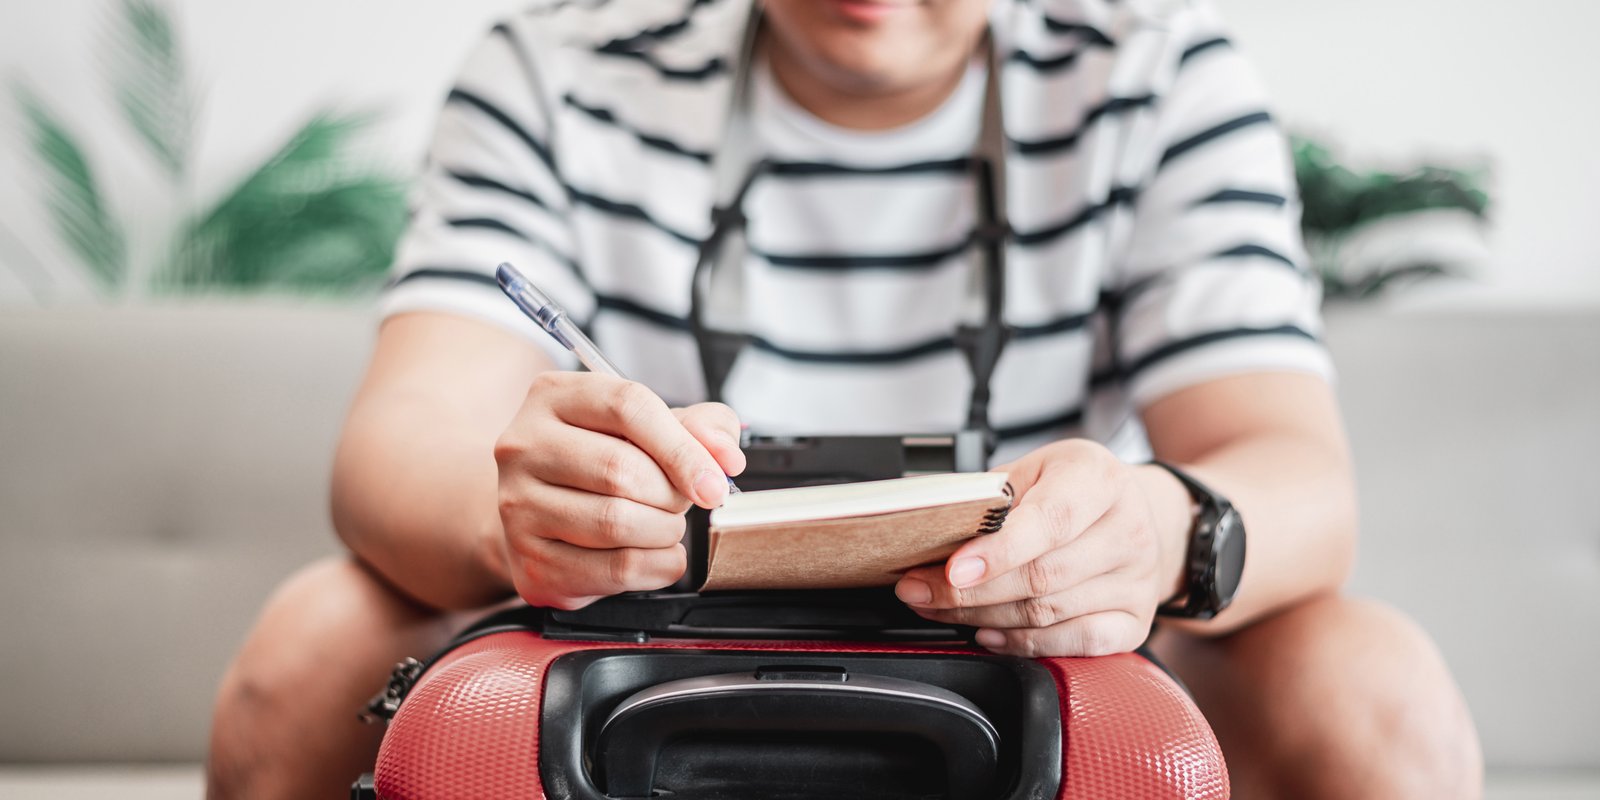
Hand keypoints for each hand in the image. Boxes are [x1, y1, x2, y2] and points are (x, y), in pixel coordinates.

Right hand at [494, 371, 744, 608]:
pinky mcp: (529, 560)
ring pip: (616, 522)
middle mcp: (524, 445)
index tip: (716, 480)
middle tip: (682, 502)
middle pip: (620, 470)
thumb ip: (699, 426)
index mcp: (554, 396)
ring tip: (666, 525)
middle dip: (671, 494)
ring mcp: (518, 505)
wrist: (540, 512)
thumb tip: (724, 454)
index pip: (628, 407)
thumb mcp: (651, 427)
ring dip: (664, 532)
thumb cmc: (600, 461)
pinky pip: (612, 569)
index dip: (683, 447)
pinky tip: (657, 555)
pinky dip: (655, 567)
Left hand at [894, 440, 1186, 656]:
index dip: (998, 551)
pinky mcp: (1136, 622)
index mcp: (1101, 479)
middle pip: (1042, 576)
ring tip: (938, 607)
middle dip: (969, 591)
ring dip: (982, 617)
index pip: (1050, 521)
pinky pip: (1074, 644)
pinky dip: (1023, 644)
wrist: (1139, 513)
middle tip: (919, 589)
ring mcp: (1137, 581)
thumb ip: (993, 497)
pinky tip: (988, 634)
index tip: (953, 568)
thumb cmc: (1074, 489)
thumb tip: (934, 529)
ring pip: (1048, 614)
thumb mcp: (1036, 469)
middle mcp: (1129, 530)